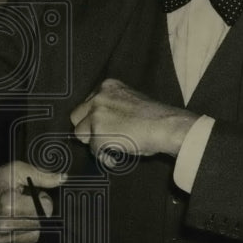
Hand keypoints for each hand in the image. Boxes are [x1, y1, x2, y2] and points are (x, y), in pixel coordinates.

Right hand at [0, 161, 65, 242]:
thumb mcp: (15, 171)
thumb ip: (41, 175)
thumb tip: (62, 178)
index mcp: (9, 205)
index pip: (46, 209)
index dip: (42, 200)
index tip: (32, 195)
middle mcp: (4, 226)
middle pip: (41, 225)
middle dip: (37, 214)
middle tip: (24, 204)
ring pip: (33, 238)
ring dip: (30, 226)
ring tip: (17, 215)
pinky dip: (20, 237)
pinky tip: (11, 226)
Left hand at [70, 78, 198, 159]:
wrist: (166, 125)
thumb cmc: (155, 117)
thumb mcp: (130, 100)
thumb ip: (113, 106)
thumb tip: (104, 123)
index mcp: (108, 86)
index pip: (87, 103)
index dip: (93, 118)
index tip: (103, 127)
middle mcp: (98, 97)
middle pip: (76, 117)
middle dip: (87, 129)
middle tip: (102, 138)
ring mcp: (96, 115)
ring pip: (80, 133)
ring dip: (93, 143)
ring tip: (110, 149)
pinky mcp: (98, 133)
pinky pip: (93, 149)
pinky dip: (103, 156)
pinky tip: (115, 156)